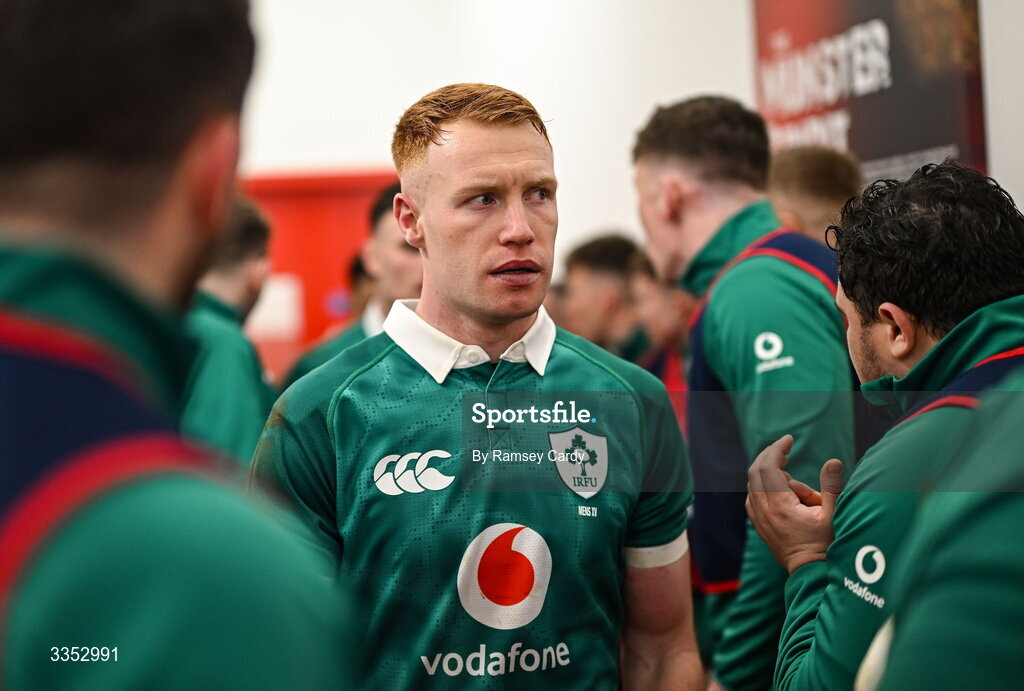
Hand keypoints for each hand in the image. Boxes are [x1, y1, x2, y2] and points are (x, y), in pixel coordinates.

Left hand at [745, 435, 843, 573]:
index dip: (777, 449)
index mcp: (779, 505)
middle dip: (770, 456)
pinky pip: (753, 496)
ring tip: (799, 490)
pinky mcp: (758, 524)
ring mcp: (758, 518)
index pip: (769, 467)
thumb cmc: (826, 545)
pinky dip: (764, 487)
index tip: (789, 439)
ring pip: (754, 484)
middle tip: (787, 450)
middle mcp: (763, 510)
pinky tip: (783, 492)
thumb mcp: (833, 515)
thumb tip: (833, 461)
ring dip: (771, 475)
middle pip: (755, 471)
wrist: (810, 573)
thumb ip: (831, 487)